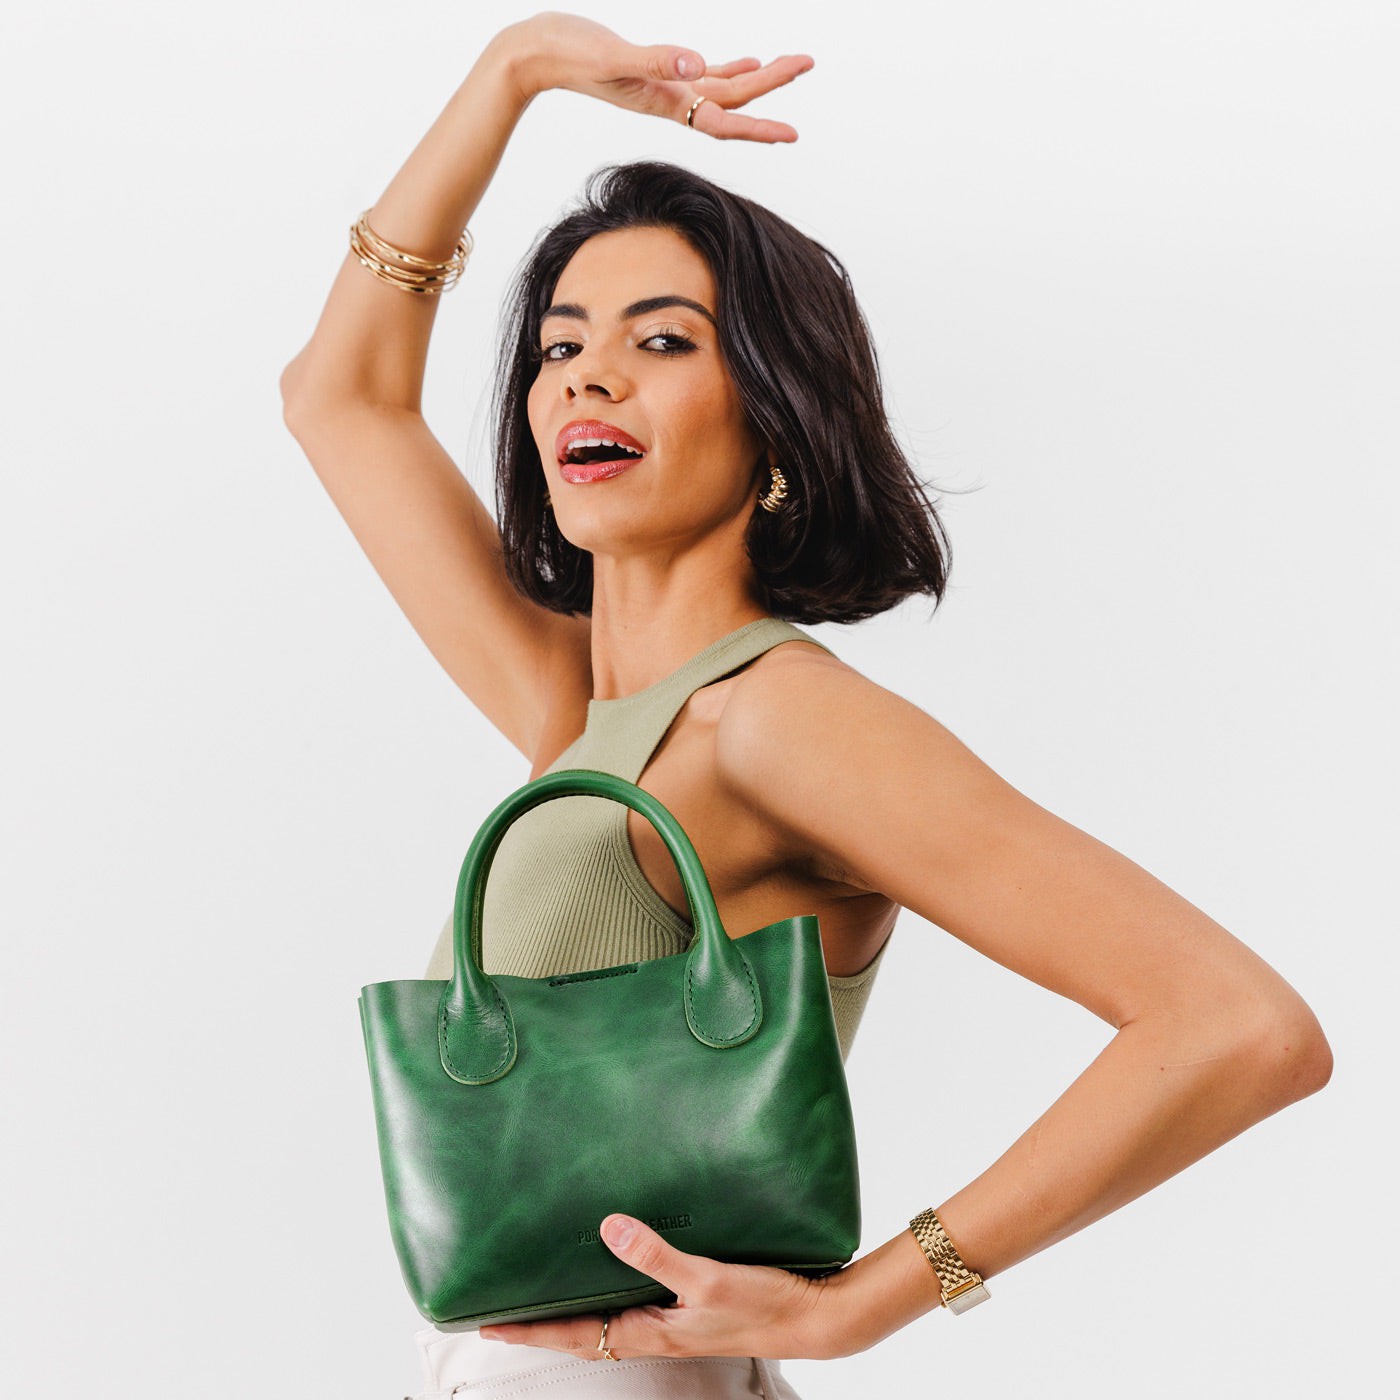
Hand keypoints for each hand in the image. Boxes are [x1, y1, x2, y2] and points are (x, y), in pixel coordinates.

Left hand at [479, 1213, 898, 1360]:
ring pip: (608, 1317)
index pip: (574, 1336)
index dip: (529, 1330)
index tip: (487, 1325)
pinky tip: (614, 1263)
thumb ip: (657, 1255)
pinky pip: (636, 1300)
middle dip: (542, 1321)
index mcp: (649, 1331)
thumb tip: (608, 1228)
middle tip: (504, 1304)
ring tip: (545, 1283)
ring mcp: (672, 1319)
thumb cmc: (764, 1304)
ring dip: (574, 1306)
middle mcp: (654, 1329)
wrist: (813, 1315)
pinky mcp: (691, 1305)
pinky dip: (611, 1288)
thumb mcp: (708, 1279)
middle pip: (583, 1331)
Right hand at [497, 12, 813, 142]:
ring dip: (756, 77)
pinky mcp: (654, 71)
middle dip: (772, 83)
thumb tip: (695, 62)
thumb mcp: (613, 55)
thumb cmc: (568, 53)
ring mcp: (663, 86)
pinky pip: (701, 75)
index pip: (723, 119)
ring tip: (790, 63)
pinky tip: (746, 60)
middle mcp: (670, 98)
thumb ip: (654, 60)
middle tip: (807, 61)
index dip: (759, 127)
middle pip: (732, 98)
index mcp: (665, 100)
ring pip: (721, 86)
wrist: (533, 54)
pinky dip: (727, 68)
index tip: (793, 133)